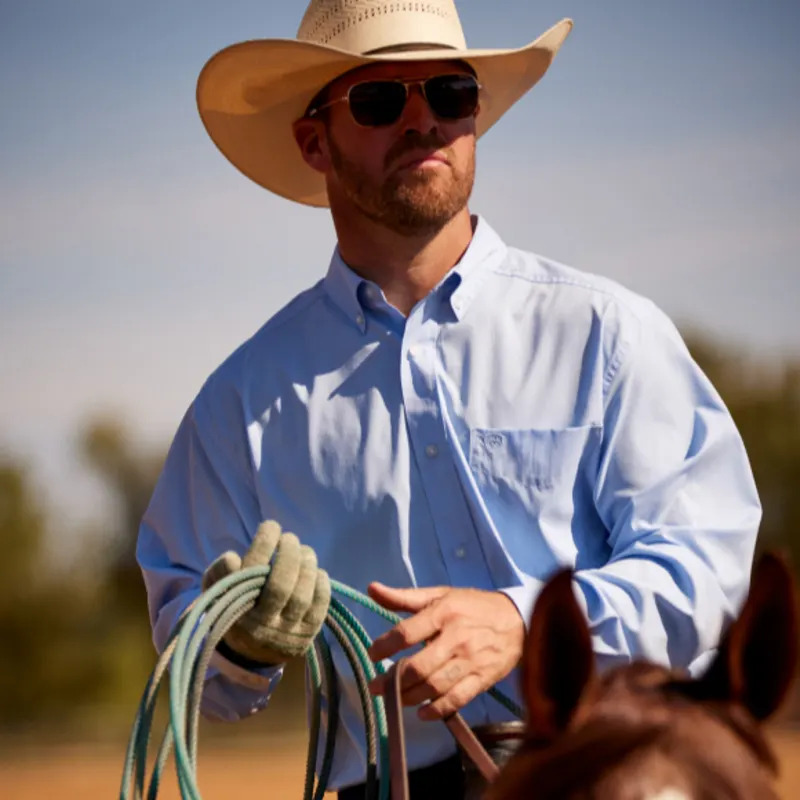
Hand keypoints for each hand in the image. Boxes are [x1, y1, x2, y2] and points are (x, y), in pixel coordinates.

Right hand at [202, 520, 330, 664]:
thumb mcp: (217, 592)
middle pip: (281, 585)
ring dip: (307, 565)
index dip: (264, 542)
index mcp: (237, 610)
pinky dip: (321, 583)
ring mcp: (287, 632)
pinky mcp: (308, 634)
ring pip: (303, 595)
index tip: (271, 526)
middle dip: (289, 554)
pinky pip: (321, 606)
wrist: (251, 654)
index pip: (252, 571)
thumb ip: (218, 573)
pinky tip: (316, 571)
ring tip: (304, 551)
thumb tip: (233, 557)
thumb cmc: (235, 609)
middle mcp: (263, 625)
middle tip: (290, 538)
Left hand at [366, 584, 524, 719]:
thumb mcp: (440, 595)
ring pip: (435, 686)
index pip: (407, 633)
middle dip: (392, 680)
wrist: (516, 620)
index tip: (373, 654)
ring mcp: (470, 661)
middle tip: (375, 686)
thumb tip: (371, 588)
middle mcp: (456, 637)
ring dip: (409, 697)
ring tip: (393, 699)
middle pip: (419, 666)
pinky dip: (437, 710)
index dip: (385, 646)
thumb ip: (404, 597)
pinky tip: (422, 712)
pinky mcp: (482, 679)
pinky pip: (457, 699)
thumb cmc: (471, 606)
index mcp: (443, 612)